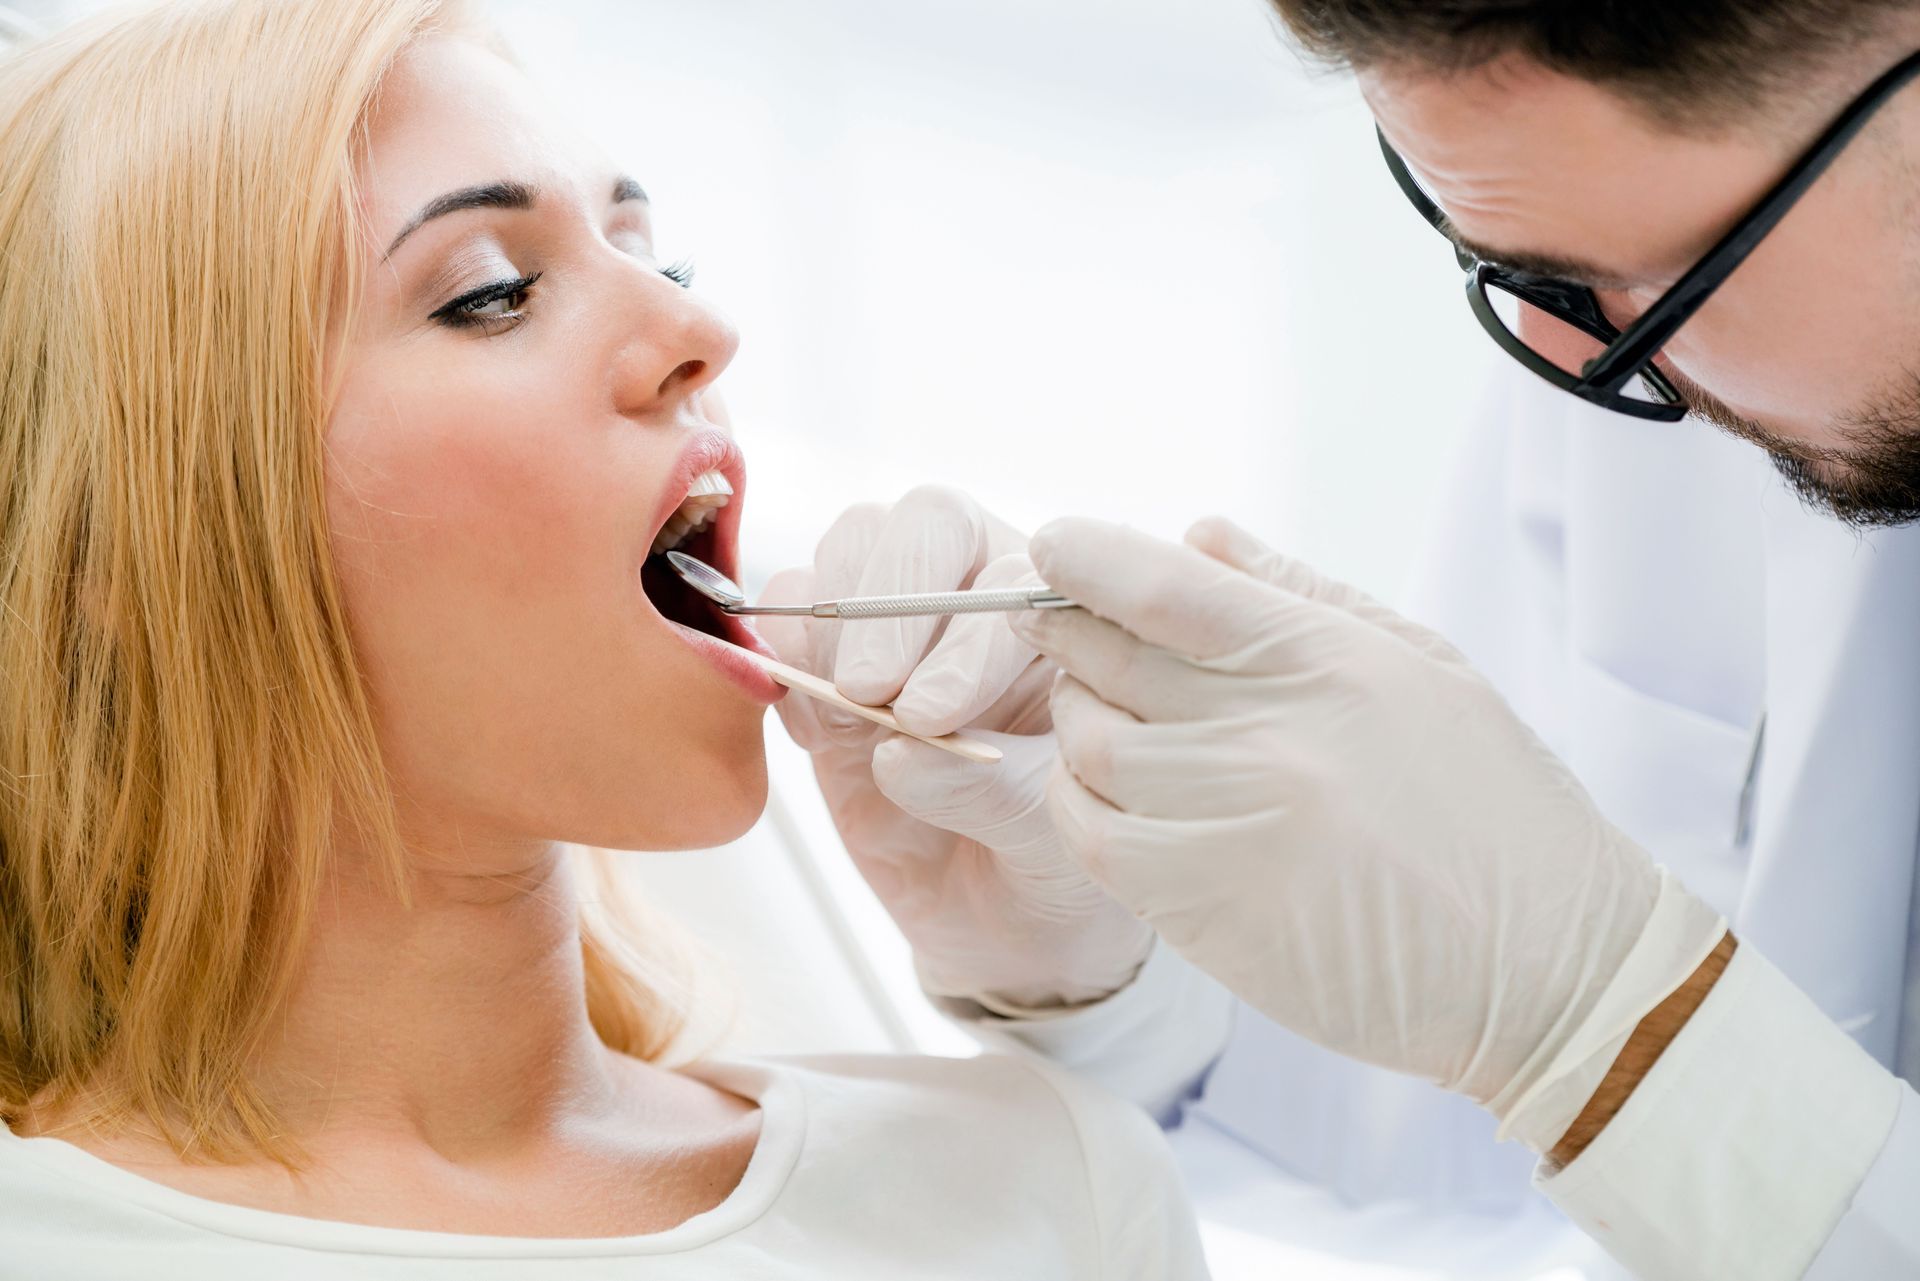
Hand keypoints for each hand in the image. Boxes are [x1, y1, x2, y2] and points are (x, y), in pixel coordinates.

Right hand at [757, 488, 1151, 1009]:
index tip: (935, 718)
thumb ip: (990, 791)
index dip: (964, 637)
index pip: (1012, 577)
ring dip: (834, 620)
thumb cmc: (1056, 867)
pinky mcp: (831, 665)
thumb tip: (897, 752)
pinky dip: (782, 658)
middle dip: (891, 601)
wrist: (1006, 924)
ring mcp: (902, 624)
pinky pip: (788, 615)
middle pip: (929, 524)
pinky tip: (816, 733)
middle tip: (872, 694)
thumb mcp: (1052, 841)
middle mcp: (985, 599)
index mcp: (1064, 624)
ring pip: (855, 547)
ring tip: (846, 715)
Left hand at [1013, 515, 1727, 1150]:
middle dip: (1063, 631)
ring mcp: (1231, 819)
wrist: (1550, 965)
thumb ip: (1300, 594)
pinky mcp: (1205, 905)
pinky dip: (1079, 806)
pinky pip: (1095, 837)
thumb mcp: (1423, 665)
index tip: (1053, 544)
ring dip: (1074, 719)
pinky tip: (1105, 796)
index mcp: (1325, 657)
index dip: (1089, 555)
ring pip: (1089, 745)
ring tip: (1097, 712)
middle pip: (1107, 658)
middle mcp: (1269, 731)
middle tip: (1054, 626)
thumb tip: (1201, 534)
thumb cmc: (1493, 809)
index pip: (1165, 585)